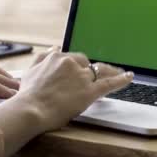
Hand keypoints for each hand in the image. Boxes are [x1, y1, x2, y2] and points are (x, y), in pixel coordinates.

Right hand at [16, 50, 132, 130]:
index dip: (77, 67)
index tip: (79, 73)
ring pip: (99, 71)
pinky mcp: (89, 92)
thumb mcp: (30, 70)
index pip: (73, 59)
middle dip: (90, 71)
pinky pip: (108, 83)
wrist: (31, 109)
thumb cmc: (27, 94)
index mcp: (57, 58)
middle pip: (86, 64)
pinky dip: (121, 80)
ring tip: (117, 73)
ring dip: (109, 71)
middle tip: (92, 79)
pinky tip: (129, 77)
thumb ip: (43, 57)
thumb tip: (54, 47)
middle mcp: (71, 64)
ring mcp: (81, 77)